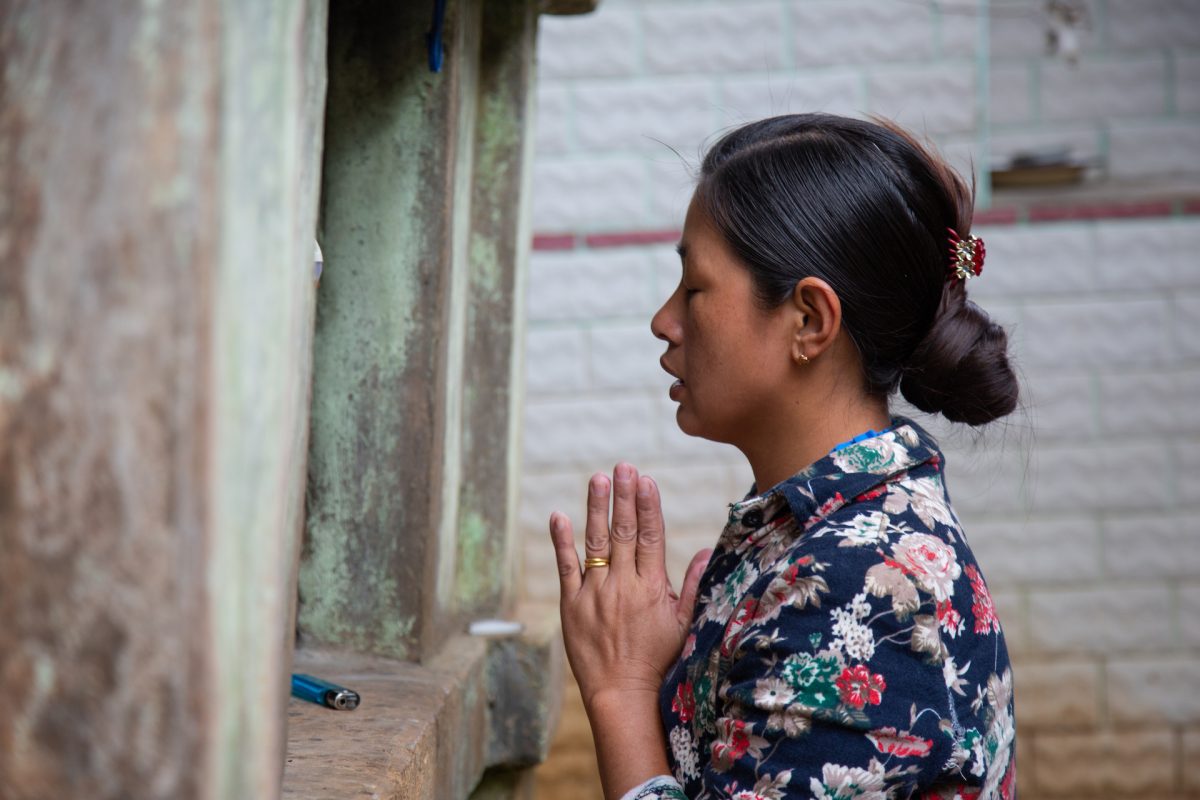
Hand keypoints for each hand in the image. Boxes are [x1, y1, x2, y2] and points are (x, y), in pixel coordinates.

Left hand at [549, 462, 711, 709]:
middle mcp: (622, 586)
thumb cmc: (658, 660)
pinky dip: (561, 541)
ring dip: (596, 508)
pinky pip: (565, 567)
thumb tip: (705, 549)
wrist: (622, 694)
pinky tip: (558, 515)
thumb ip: (692, 584)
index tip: (646, 480)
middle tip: (623, 466)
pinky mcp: (571, 605)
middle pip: (622, 532)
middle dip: (624, 496)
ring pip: (595, 543)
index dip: (648, 507)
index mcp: (651, 588)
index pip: (650, 537)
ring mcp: (594, 594)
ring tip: (598, 478)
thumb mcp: (684, 623)